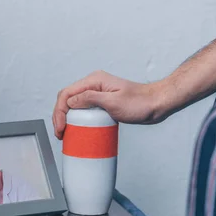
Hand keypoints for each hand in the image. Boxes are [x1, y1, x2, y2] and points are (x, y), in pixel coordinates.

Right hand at [52, 70, 166, 139]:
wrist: (156, 104)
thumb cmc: (140, 103)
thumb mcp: (114, 102)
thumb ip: (91, 99)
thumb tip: (70, 102)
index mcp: (94, 80)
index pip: (67, 93)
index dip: (59, 111)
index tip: (61, 128)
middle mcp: (94, 85)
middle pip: (68, 99)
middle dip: (60, 116)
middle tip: (61, 134)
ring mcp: (98, 94)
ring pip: (75, 105)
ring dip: (67, 119)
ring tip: (66, 135)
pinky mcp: (103, 103)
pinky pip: (85, 110)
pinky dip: (78, 120)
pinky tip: (78, 131)